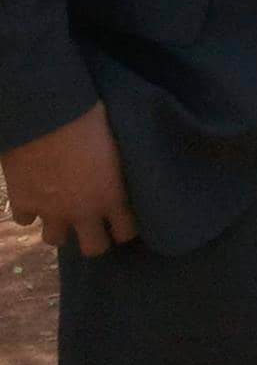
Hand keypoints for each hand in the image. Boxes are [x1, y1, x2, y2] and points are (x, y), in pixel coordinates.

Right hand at [0, 102, 136, 254]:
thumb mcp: (117, 147)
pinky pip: (25, 220)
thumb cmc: (91, 120)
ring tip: (63, 213)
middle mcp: (83, 211)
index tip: (126, 222)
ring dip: (60, 228)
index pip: (126, 231)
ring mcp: (50, 211)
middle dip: (96, 240)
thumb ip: (117, 171)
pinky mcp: (22, 203)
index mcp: (112, 196)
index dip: (127, 228)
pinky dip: (29, 211)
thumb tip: (121, 173)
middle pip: (93, 248)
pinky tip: (34, 198)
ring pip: (56, 239)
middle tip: (96, 226)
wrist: (45, 116)